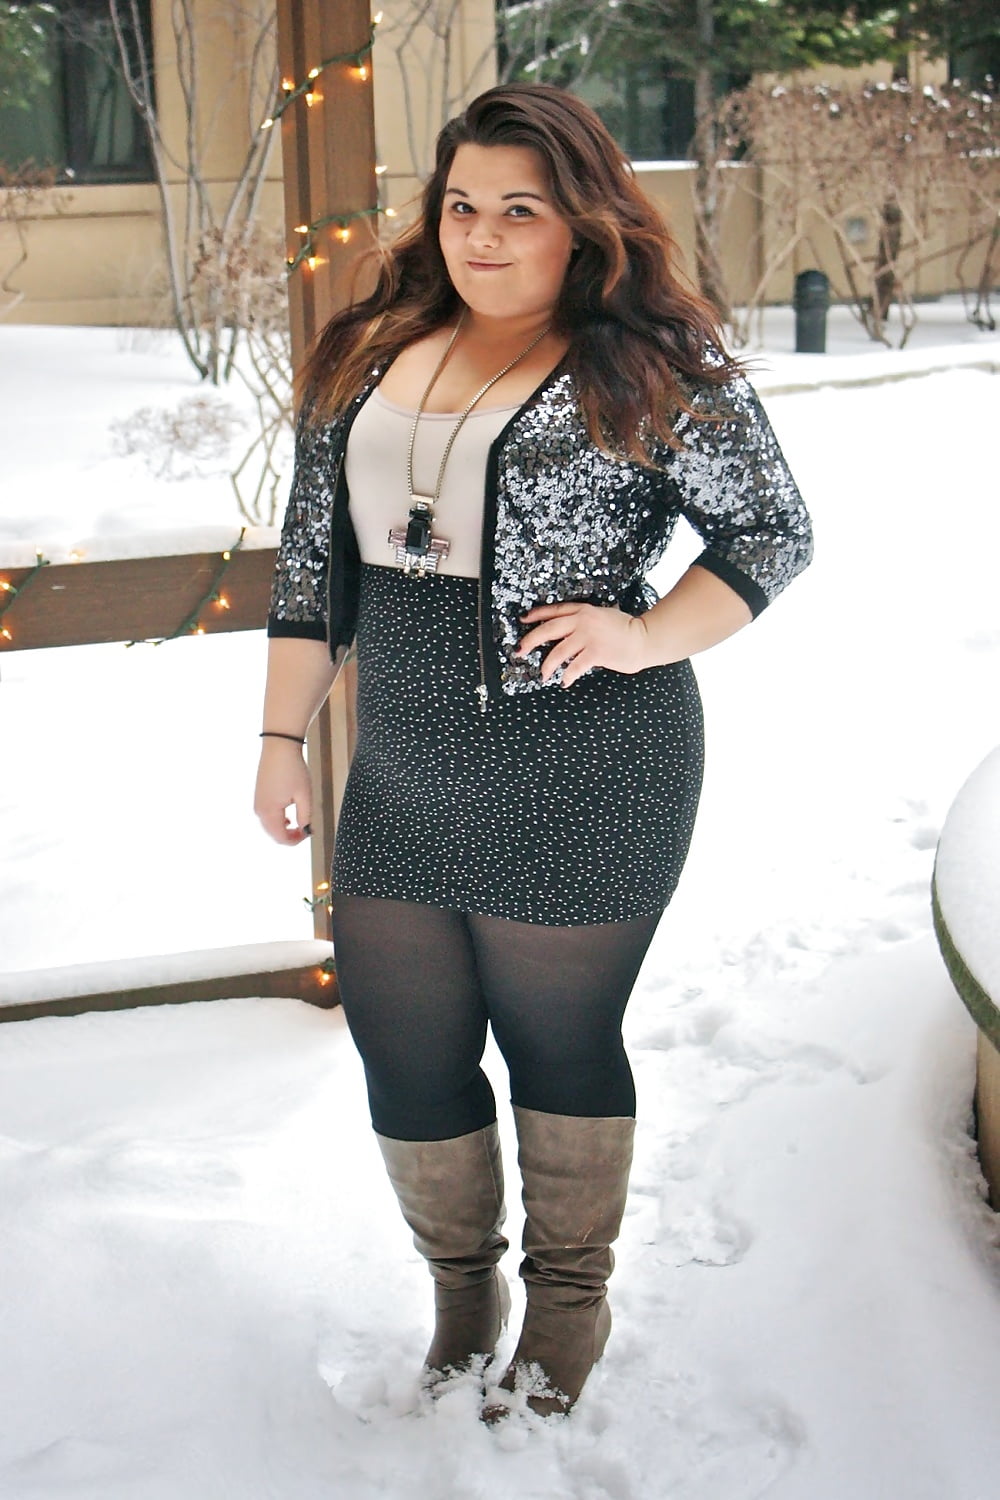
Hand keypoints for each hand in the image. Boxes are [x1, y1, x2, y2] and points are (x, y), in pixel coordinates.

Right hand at [254, 740, 312, 844]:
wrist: (279, 747)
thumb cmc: (293, 769)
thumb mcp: (304, 795)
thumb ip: (305, 817)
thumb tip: (306, 831)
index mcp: (269, 812)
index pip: (281, 838)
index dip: (296, 841)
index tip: (310, 833)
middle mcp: (259, 810)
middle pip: (273, 834)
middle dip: (290, 836)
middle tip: (306, 830)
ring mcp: (257, 802)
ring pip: (269, 826)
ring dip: (284, 829)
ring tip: (299, 822)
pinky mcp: (258, 796)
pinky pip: (266, 816)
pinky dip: (278, 820)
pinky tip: (289, 815)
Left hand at [516, 602, 651, 686]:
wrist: (644, 638)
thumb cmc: (626, 629)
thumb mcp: (603, 615)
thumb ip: (585, 620)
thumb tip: (567, 631)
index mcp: (583, 611)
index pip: (554, 610)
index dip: (536, 615)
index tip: (523, 620)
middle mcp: (583, 621)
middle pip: (548, 630)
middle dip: (530, 641)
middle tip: (521, 651)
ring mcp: (589, 636)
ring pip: (558, 652)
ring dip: (548, 665)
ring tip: (544, 674)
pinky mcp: (596, 652)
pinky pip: (574, 666)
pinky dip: (567, 676)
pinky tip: (564, 681)